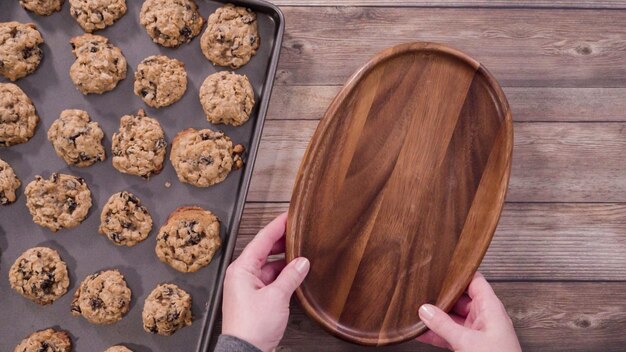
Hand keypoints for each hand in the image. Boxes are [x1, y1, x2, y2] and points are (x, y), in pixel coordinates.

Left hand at [222, 212, 309, 351]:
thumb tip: (302, 262)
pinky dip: (283, 276)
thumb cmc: (252, 327)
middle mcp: (242, 275)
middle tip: (298, 232)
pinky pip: (270, 280)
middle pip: (264, 251)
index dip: (276, 227)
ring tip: (302, 254)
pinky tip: (296, 275)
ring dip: (284, 262)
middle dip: (281, 243)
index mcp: (241, 269)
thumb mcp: (276, 297)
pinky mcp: (255, 300)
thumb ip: (291, 276)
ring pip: (269, 267)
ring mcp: (248, 288)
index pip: (261, 240)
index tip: (288, 216)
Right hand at [416, 272, 521, 351]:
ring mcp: (478, 332)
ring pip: (454, 318)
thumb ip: (444, 325)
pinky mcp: (471, 346)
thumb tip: (425, 310)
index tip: (440, 267)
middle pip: (461, 298)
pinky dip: (438, 333)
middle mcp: (485, 317)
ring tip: (417, 312)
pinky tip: (422, 332)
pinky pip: (451, 334)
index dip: (458, 272)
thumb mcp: (466, 341)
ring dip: (437, 317)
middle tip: (422, 291)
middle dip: (442, 296)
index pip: (475, 280)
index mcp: (491, 308)